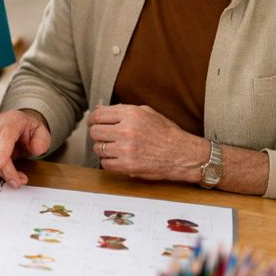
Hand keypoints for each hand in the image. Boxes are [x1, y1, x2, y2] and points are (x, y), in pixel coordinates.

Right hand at [0, 109, 50, 187]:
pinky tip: (3, 176)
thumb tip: (36, 149)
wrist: (18, 124)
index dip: (2, 152)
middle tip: (16, 182)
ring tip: (14, 180)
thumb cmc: (28, 128)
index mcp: (11, 121)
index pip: (5, 137)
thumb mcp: (42, 132)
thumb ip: (42, 141)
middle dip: (4, 170)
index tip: (0, 165)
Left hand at [87, 104, 206, 181]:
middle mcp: (127, 131)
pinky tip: (117, 157)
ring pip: (98, 148)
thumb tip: (98, 110)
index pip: (98, 115)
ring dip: (103, 148)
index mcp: (131, 114)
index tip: (93, 122)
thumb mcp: (146, 113)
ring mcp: (126, 149)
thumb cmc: (166, 132)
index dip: (92, 119)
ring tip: (114, 147)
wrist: (183, 154)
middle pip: (95, 132)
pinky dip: (108, 161)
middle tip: (105, 136)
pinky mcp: (128, 166)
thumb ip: (121, 109)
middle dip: (98, 134)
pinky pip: (105, 163)